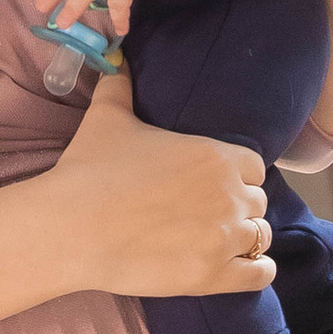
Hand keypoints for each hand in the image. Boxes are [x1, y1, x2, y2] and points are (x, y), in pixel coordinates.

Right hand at [48, 70, 270, 298]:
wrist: (72, 227)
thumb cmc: (91, 170)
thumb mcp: (107, 117)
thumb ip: (119, 85)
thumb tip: (117, 57)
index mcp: (214, 156)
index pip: (254, 166)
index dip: (237, 175)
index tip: (213, 184)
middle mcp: (229, 195)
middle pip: (258, 202)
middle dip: (237, 208)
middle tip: (206, 215)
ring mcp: (225, 238)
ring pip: (260, 237)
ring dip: (243, 239)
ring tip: (215, 241)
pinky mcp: (215, 276)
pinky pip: (260, 275)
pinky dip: (256, 271)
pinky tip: (238, 267)